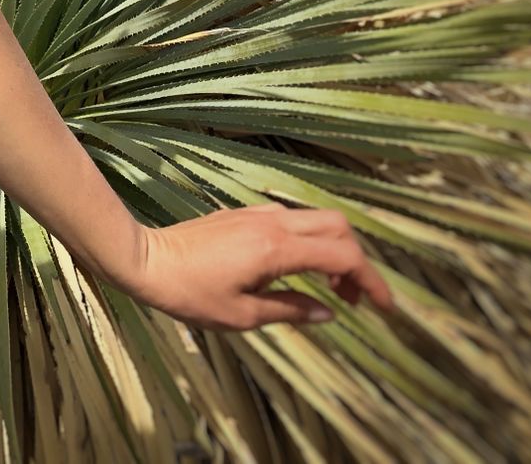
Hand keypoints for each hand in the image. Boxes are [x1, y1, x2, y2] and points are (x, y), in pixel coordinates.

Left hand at [122, 202, 396, 330]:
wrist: (146, 260)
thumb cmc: (190, 293)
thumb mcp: (244, 316)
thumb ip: (292, 310)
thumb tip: (329, 312)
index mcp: (277, 249)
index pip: (343, 257)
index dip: (370, 282)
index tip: (384, 307)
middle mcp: (272, 222)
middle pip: (337, 227)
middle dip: (356, 260)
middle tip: (354, 297)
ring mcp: (256, 213)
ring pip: (315, 219)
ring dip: (333, 249)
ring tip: (329, 289)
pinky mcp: (243, 214)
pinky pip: (291, 219)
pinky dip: (309, 241)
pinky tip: (298, 270)